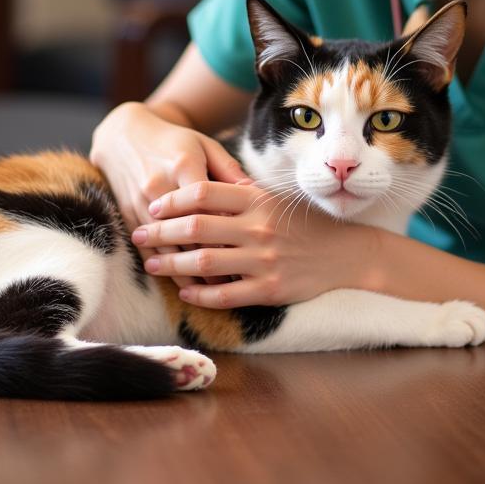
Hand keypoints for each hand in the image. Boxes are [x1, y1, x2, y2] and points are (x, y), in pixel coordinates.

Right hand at [89, 102, 249, 285]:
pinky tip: (184, 284)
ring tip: (215, 288)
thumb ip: (229, 170)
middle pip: (187, 231)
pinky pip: (148, 249)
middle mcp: (160, 186)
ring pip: (167, 246)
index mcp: (184, 166)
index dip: (228, 230)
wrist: (125, 136)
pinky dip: (167, 268)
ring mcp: (141, 203)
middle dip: (212, 257)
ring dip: (189, 271)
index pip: (209, 205)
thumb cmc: (176, 141)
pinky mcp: (128, 215)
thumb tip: (258, 193)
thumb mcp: (206, 146)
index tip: (248, 250)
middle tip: (238, 278)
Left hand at [130, 181, 370, 307]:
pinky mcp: (269, 290)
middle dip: (160, 232)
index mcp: (257, 200)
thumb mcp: (275, 199)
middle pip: (196, 228)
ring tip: (152, 264)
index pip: (204, 193)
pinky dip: (200, 295)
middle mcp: (258, 227)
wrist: (346, 253)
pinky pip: (225, 295)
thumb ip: (241, 194)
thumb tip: (199, 188)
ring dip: (172, 264)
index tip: (153, 206)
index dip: (173, 200)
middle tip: (138, 235)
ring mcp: (263, 260)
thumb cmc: (304, 223)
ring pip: (205, 263)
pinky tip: (184, 292)